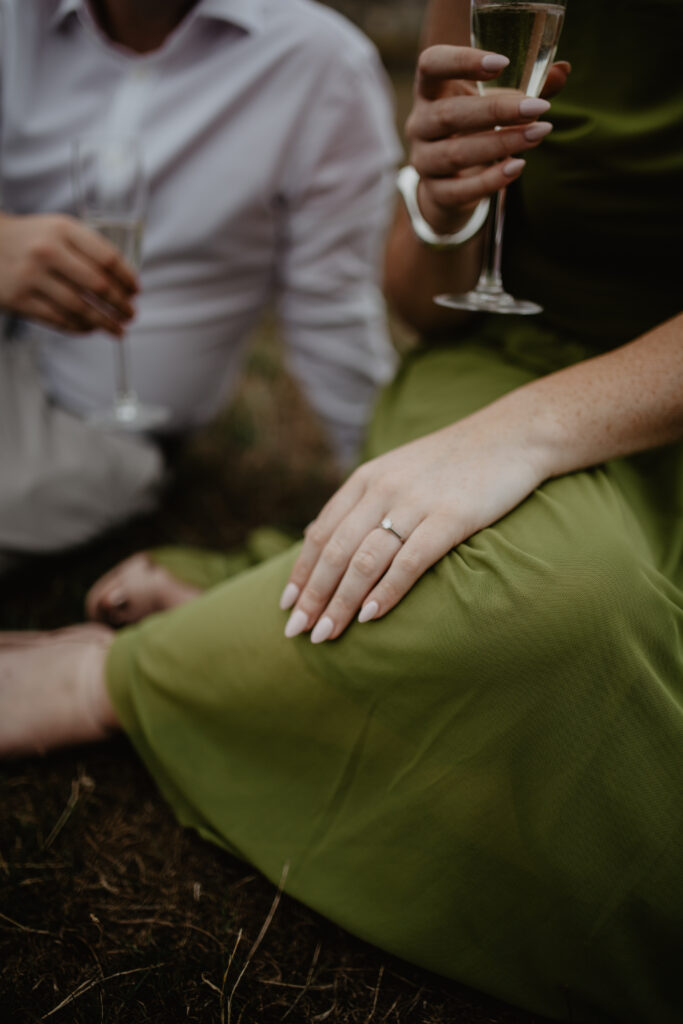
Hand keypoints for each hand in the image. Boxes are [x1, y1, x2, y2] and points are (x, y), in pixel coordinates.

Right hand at [0, 212, 137, 335]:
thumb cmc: (32, 239)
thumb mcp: (58, 230)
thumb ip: (88, 248)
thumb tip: (124, 283)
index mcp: (62, 229)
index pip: (107, 258)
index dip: (127, 279)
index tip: (136, 291)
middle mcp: (47, 252)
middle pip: (97, 286)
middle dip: (120, 304)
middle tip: (131, 314)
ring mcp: (31, 277)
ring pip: (80, 308)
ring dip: (105, 322)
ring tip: (118, 329)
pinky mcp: (20, 300)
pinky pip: (58, 319)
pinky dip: (80, 328)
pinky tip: (91, 329)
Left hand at [280, 402, 544, 642]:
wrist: (514, 434)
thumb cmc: (455, 460)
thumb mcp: (399, 470)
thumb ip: (364, 501)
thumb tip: (323, 536)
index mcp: (367, 478)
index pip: (321, 532)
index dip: (302, 571)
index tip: (288, 605)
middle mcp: (383, 489)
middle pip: (336, 551)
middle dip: (314, 596)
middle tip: (298, 632)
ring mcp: (416, 503)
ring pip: (365, 560)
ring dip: (341, 601)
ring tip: (326, 633)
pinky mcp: (451, 518)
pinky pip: (410, 562)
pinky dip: (386, 591)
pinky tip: (370, 616)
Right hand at [407, 45, 570, 234]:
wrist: (451, 183)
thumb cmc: (474, 130)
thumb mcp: (495, 103)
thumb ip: (526, 88)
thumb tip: (563, 71)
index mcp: (431, 91)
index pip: (431, 65)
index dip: (461, 62)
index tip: (503, 64)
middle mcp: (419, 124)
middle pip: (449, 114)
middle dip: (496, 111)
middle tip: (538, 107)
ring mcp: (423, 160)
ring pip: (456, 153)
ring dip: (501, 143)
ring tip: (538, 134)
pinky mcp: (435, 193)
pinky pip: (460, 190)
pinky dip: (491, 179)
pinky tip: (518, 167)